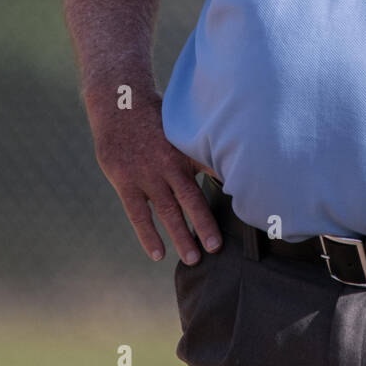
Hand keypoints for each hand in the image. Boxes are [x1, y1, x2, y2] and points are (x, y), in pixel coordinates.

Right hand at [90, 93, 222, 263]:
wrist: (120, 106)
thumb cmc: (157, 120)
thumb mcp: (183, 129)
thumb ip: (201, 150)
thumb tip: (230, 163)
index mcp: (187, 151)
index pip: (213, 175)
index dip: (229, 192)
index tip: (245, 212)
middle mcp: (169, 165)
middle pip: (191, 199)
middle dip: (205, 225)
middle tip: (217, 248)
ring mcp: (147, 175)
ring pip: (166, 211)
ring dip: (180, 236)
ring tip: (193, 259)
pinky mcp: (126, 182)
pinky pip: (138, 214)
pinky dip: (148, 235)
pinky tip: (157, 254)